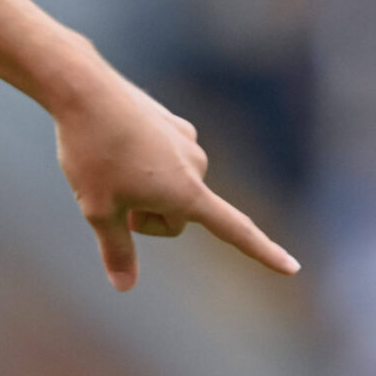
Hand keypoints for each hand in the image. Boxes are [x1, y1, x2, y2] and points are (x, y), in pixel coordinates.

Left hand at [51, 70, 297, 290]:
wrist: (83, 89)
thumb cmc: (90, 152)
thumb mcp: (97, 209)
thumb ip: (116, 249)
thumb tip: (125, 286)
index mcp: (186, 192)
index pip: (234, 230)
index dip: (263, 253)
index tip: (292, 268)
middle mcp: (196, 165)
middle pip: (177, 216)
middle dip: (149, 218)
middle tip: (111, 199)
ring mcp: (186, 140)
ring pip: (170, 186)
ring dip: (145, 189)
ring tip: (108, 164)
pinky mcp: (172, 123)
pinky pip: (160, 158)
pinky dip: (141, 162)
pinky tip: (115, 142)